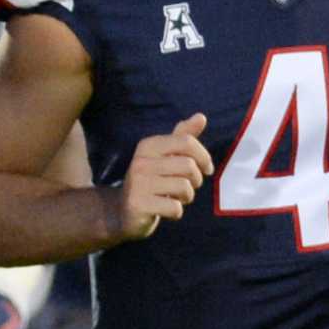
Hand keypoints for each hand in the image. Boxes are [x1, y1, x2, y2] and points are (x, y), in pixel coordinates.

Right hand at [120, 114, 214, 240]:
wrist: (122, 211)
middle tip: (187, 186)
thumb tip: (201, 116)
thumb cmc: (151, 181)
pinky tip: (165, 210)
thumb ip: (182, 137)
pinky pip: (175, 208)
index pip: (187, 142)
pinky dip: (176, 212)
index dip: (203, 156)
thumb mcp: (165, 157)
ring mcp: (138, 183)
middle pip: (189, 165)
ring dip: (187, 197)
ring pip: (184, 187)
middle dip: (196, 180)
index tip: (206, 169)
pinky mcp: (138, 204)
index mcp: (148, 145)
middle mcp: (141, 161)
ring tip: (175, 198)